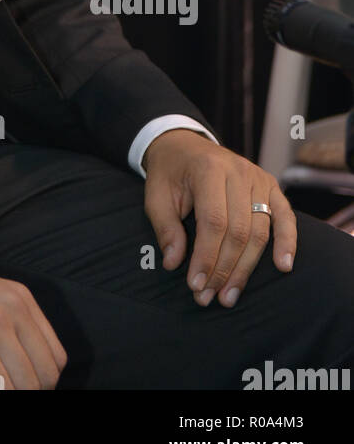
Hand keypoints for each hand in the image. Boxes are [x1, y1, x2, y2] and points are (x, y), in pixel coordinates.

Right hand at [0, 241, 66, 389]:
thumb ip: (3, 321)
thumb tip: (19, 364)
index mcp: (19, 296)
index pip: (55, 356)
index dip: (42, 382)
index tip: (19, 389)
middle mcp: (13, 307)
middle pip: (46, 375)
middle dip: (29, 393)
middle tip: (1, 392)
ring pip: (27, 386)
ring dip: (12, 396)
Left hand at [142, 129, 296, 307]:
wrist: (183, 146)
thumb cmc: (170, 174)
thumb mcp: (156, 196)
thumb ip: (165, 228)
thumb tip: (174, 264)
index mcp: (208, 169)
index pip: (213, 221)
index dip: (206, 257)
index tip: (195, 285)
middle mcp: (238, 171)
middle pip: (239, 231)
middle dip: (224, 269)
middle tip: (208, 297)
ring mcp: (258, 178)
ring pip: (260, 231)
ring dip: (245, 269)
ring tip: (229, 296)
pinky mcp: (271, 186)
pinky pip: (285, 217)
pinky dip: (287, 242)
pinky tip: (283, 267)